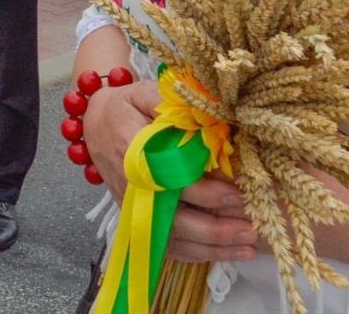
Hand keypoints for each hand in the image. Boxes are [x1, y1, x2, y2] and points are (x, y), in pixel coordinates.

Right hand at [84, 78, 256, 263]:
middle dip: (216, 229)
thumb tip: (214, 116)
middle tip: (253, 228)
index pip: (172, 182)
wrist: (95, 123)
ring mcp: (135, 209)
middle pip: (174, 221)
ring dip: (212, 248)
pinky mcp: (139, 220)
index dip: (205, 192)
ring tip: (248, 246)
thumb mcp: (146, 94)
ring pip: (173, 240)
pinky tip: (227, 253)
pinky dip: (197, 255)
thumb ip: (174, 106)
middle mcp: (133, 189)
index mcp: (133, 154)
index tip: (237, 193)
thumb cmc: (126, 106)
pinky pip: (167, 247)